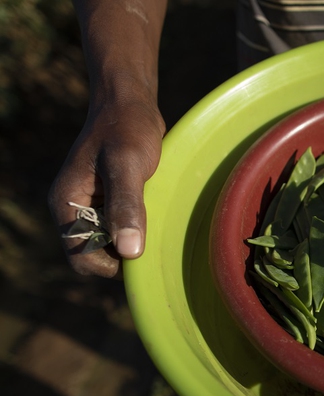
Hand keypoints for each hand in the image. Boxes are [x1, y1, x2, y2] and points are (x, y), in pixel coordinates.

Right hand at [48, 100, 164, 277]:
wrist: (130, 102)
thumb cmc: (127, 128)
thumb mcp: (128, 165)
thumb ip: (127, 206)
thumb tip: (129, 251)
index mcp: (67, 204)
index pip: (81, 258)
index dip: (110, 265)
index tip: (142, 254)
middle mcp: (75, 210)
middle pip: (96, 256)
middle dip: (123, 256)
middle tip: (154, 240)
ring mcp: (92, 206)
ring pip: (111, 244)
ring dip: (132, 242)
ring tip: (156, 225)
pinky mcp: (110, 201)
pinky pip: (121, 228)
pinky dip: (137, 229)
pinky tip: (156, 217)